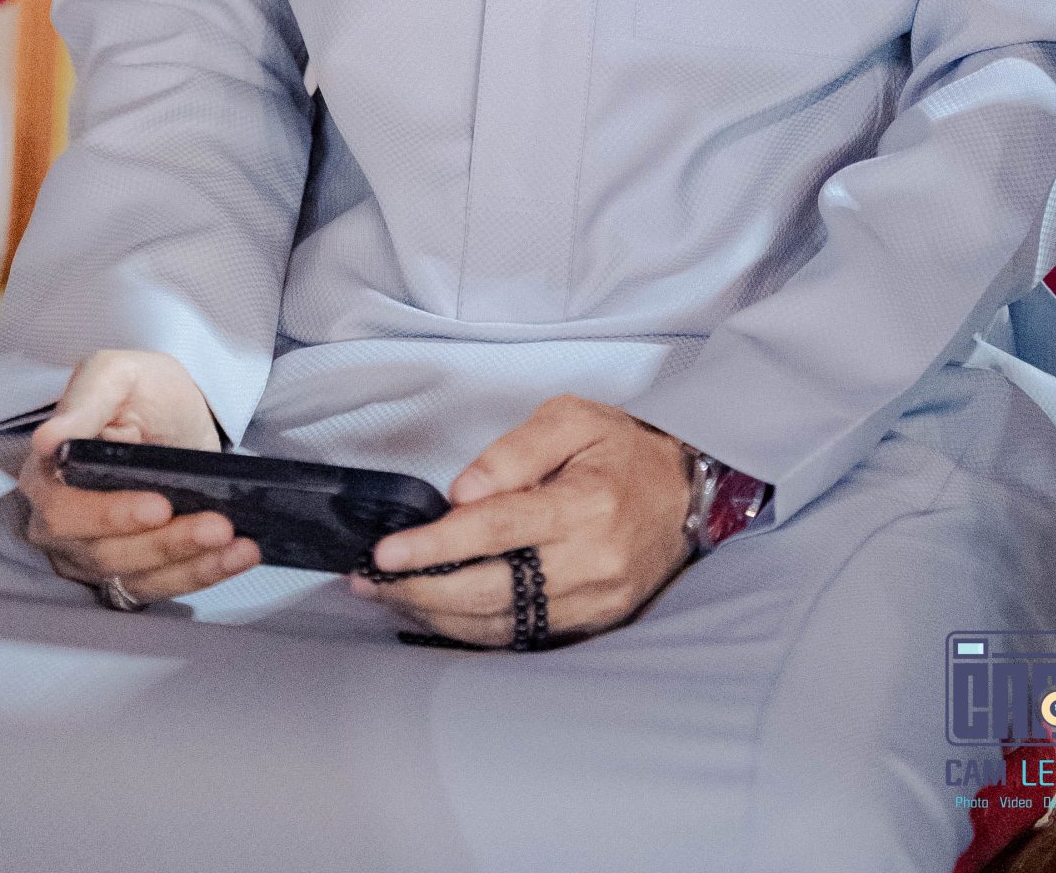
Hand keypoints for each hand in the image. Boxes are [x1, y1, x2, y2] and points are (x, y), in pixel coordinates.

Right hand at [19, 349, 259, 606]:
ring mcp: (90, 556)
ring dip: (191, 563)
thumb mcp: (119, 374)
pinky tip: (238, 556)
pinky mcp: (125, 575)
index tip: (159, 506)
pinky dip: (202, 574)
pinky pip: (160, 587)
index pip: (65, 509)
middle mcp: (59, 524)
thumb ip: (87, 400)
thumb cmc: (142, 392)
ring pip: (135, 575)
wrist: (177, 416)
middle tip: (216, 525)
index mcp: (47, 473)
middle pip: (102, 552)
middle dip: (162, 543)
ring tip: (236, 542)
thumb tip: (49, 440)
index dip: (110, 515)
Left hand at [349, 396, 693, 646]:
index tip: (386, 552)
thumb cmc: (621, 448)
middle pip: (492, 590)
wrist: (686, 492)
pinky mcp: (595, 623)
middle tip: (369, 582)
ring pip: (504, 623)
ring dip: (439, 616)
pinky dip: (474, 631)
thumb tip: (460, 494)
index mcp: (585, 504)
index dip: (435, 545)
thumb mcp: (571, 418)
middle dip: (422, 590)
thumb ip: (514, 451)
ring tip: (391, 596)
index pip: (496, 530)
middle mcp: (592, 562)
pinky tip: (437, 615)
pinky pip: (524, 636)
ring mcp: (595, 602)